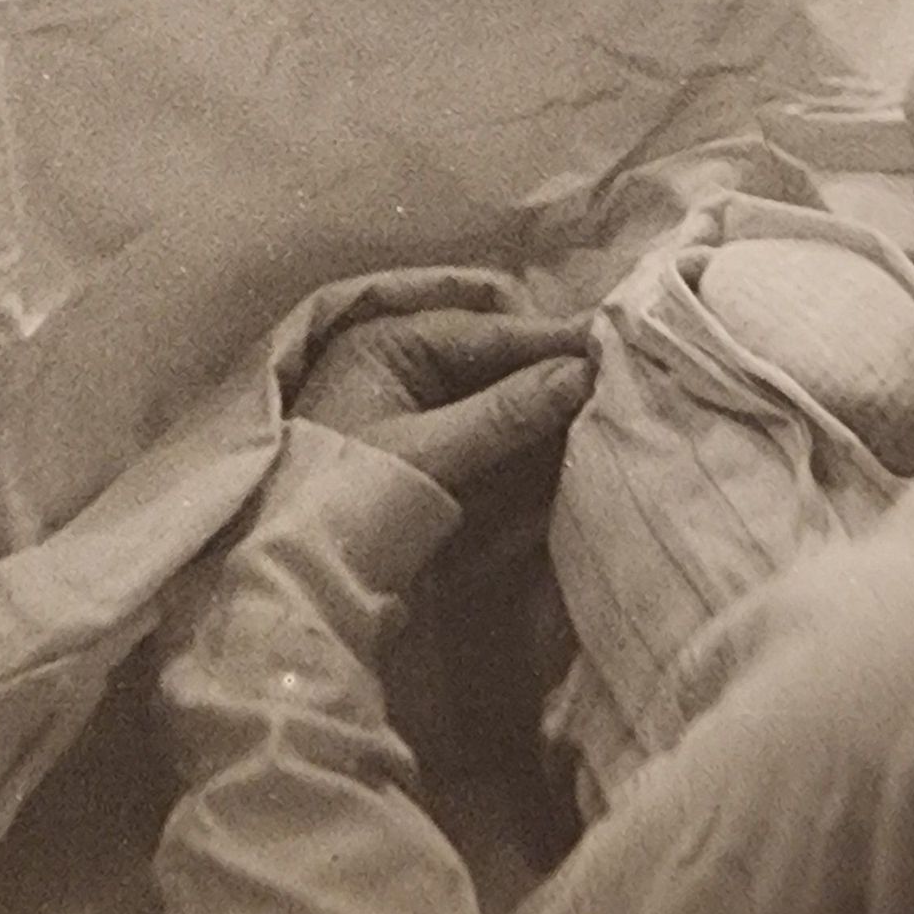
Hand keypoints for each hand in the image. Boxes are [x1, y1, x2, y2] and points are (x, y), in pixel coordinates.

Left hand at [293, 308, 593, 498]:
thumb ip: (506, 414)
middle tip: (615, 382)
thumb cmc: (345, 506)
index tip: (609, 343)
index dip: (548, 337)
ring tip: (603, 417)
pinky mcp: (433, 458)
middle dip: (550, 372)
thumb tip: (582, 374)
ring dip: (545, 411)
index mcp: (382, 341)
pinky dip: (526, 447)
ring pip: (501, 398)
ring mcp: (417, 412)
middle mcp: (400, 364)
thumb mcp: (429, 455)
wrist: (298, 586)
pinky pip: (492, 438)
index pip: (484, 327)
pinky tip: (565, 458)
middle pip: (497, 357)